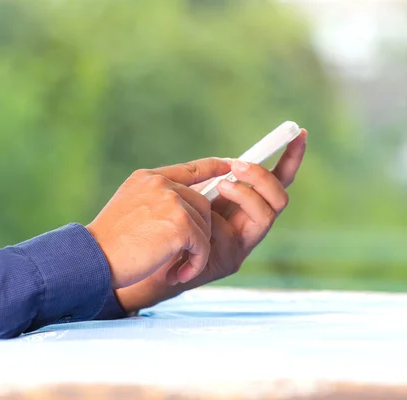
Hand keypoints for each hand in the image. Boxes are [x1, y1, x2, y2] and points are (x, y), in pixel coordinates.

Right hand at [87, 158, 231, 288]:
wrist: (94, 257)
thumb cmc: (109, 243)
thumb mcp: (130, 208)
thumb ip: (156, 201)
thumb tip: (187, 208)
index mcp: (148, 178)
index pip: (189, 169)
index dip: (212, 167)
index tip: (229, 166)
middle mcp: (161, 184)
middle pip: (202, 204)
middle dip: (198, 233)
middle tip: (182, 257)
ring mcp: (172, 201)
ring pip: (205, 226)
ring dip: (195, 251)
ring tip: (175, 268)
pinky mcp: (180, 224)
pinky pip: (202, 245)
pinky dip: (194, 263)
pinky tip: (178, 274)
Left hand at [114, 129, 307, 311]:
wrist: (143, 262)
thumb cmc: (163, 225)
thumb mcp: (186, 194)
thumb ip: (207, 179)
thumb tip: (226, 162)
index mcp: (241, 206)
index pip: (275, 181)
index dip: (290, 158)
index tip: (298, 133)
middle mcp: (247, 225)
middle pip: (280, 199)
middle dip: (263, 177)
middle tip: (237, 166)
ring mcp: (241, 245)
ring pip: (266, 216)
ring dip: (245, 195)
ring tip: (221, 186)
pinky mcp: (228, 262)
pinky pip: (234, 235)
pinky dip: (217, 220)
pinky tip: (194, 220)